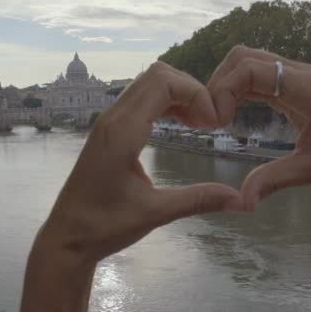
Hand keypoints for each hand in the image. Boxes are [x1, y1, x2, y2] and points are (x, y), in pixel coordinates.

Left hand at [34, 62, 242, 263]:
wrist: (66, 237)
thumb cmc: (105, 226)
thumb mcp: (156, 213)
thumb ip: (199, 200)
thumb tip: (243, 202)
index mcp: (122, 132)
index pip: (163, 82)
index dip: (196, 93)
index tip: (215, 123)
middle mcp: (113, 119)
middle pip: (157, 74)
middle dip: (191, 89)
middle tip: (211, 122)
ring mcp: (108, 122)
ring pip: (148, 84)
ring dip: (179, 95)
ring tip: (201, 123)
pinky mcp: (109, 131)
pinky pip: (140, 100)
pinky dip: (166, 103)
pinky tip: (183, 125)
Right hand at [206, 46, 310, 208]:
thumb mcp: (310, 173)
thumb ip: (273, 181)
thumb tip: (242, 200)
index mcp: (306, 89)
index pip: (252, 69)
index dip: (224, 89)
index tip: (216, 122)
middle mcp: (300, 74)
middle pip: (244, 57)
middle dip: (219, 83)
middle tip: (209, 120)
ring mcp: (296, 77)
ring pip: (247, 62)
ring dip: (226, 84)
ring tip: (215, 118)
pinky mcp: (293, 85)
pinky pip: (257, 74)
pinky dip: (237, 88)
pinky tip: (228, 113)